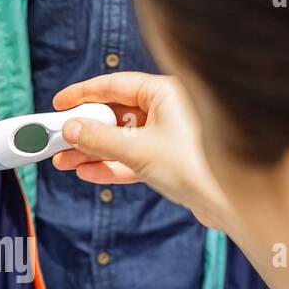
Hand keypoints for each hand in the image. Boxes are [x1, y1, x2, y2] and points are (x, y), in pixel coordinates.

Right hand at [52, 72, 230, 230]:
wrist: (231, 202)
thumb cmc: (194, 165)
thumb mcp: (137, 149)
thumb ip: (100, 138)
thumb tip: (70, 128)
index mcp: (165, 92)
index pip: (115, 85)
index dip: (84, 94)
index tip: (59, 103)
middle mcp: (168, 110)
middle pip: (115, 114)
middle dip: (84, 130)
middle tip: (56, 139)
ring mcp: (168, 137)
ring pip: (122, 139)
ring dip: (92, 151)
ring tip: (63, 161)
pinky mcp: (169, 162)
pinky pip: (132, 158)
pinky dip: (110, 165)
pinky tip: (87, 171)